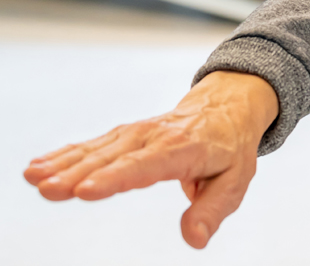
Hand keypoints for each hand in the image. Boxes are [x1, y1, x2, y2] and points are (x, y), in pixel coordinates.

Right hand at [21, 71, 277, 248]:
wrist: (227, 108)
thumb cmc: (230, 150)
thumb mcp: (236, 181)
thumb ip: (212, 211)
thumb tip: (194, 240)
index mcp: (184, 149)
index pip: (146, 165)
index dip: (116, 177)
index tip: (86, 190)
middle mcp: (154, 137)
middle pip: (112, 159)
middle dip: (78, 174)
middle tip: (47, 189)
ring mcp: (135, 134)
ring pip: (96, 151)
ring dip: (63, 164)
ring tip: (34, 178)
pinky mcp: (122, 136)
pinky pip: (91, 146)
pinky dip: (64, 155)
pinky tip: (38, 167)